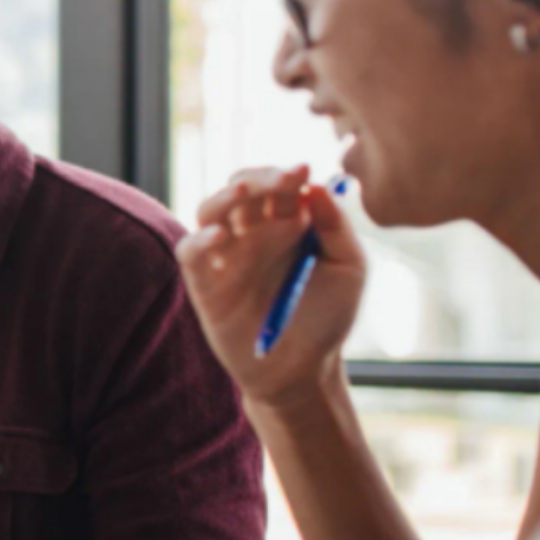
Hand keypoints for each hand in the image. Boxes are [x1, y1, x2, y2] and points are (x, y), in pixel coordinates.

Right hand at [174, 165, 364, 402]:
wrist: (304, 370)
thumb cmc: (328, 317)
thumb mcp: (349, 268)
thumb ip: (336, 227)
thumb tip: (317, 186)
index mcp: (287, 223)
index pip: (278, 184)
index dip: (287, 173)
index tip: (304, 169)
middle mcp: (253, 233)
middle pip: (241, 188)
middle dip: (259, 177)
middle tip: (282, 178)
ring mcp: (227, 257)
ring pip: (209, 210)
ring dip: (224, 195)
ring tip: (243, 190)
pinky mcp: (205, 285)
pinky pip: (190, 252)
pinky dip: (199, 239)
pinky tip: (219, 236)